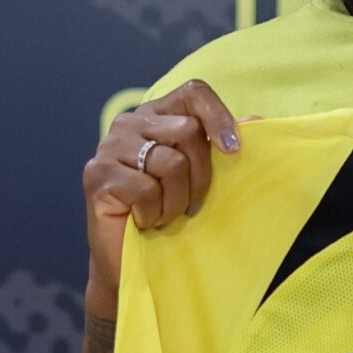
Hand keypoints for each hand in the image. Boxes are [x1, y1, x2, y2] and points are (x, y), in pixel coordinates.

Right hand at [81, 78, 253, 297]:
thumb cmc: (170, 213)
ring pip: (170, 162)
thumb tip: (255, 121)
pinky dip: (153, 212)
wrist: (132, 259)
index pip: (192, 92)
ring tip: (165, 213)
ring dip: (177, 200)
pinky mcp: (97, 174)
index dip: (218, 115)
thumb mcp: (202, 175)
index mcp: (157, 114)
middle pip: (188, 130)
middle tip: (191, 202)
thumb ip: (222, 144)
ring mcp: (109, 146)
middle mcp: (129, 122)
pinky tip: (143, 220)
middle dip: (200, 174)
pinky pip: (146, 189)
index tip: (233, 150)